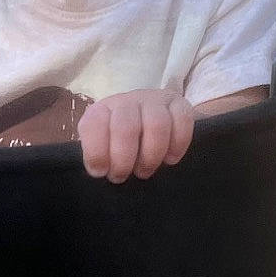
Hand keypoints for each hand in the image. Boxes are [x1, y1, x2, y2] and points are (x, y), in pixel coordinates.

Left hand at [77, 86, 195, 182]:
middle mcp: (127, 102)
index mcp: (102, 111)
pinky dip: (177, 145)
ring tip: (145, 170)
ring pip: (156, 125)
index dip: (97, 152)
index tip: (101, 172)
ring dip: (151, 156)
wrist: (151, 123)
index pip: (94, 124)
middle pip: (125, 127)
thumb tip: (99, 170)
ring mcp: (154, 100)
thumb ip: (98, 156)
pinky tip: (171, 158)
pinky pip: (182, 120)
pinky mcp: (179, 104)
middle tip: (123, 176)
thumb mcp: (103, 148)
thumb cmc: (122, 144)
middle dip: (123, 160)